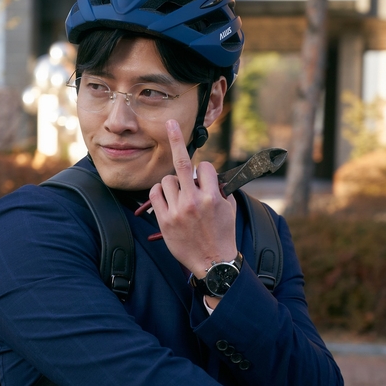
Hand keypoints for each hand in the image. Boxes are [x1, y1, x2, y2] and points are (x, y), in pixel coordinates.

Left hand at [148, 120, 237, 275]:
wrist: (213, 262)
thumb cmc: (223, 234)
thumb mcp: (230, 209)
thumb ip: (220, 189)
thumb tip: (209, 175)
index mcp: (214, 196)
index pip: (205, 167)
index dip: (203, 171)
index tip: (202, 178)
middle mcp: (195, 200)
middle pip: (183, 162)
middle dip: (176, 139)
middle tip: (171, 123)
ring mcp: (179, 210)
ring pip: (167, 180)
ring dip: (172, 184)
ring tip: (179, 198)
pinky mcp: (165, 220)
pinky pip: (156, 194)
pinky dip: (159, 193)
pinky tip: (166, 200)